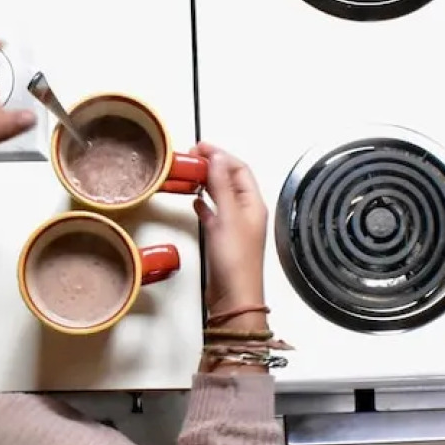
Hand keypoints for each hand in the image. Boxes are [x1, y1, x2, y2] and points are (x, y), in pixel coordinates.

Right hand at [192, 142, 267, 329]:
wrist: (233, 297)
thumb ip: (221, 186)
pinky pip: (214, 214)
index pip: (239, 169)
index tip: (200, 147)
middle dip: (213, 165)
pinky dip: (205, 203)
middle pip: (231, 179)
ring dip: (208, 182)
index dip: (221, 154)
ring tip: (191, 173)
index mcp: (253, 204)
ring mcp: (235, 226)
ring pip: (222, 195)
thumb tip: (217, 157)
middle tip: (192, 157)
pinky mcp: (223, 239)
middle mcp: (247, 212)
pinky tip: (195, 200)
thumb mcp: (227, 216)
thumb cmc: (235, 262)